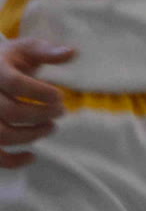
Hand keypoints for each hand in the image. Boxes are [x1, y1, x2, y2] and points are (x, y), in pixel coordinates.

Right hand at [0, 37, 75, 166]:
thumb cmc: (12, 60)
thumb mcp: (27, 49)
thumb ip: (48, 51)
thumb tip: (73, 52)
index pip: (16, 84)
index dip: (40, 92)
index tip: (60, 96)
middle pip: (11, 112)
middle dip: (40, 114)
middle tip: (61, 112)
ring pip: (2, 134)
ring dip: (30, 136)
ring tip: (52, 127)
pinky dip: (11, 161)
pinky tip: (31, 157)